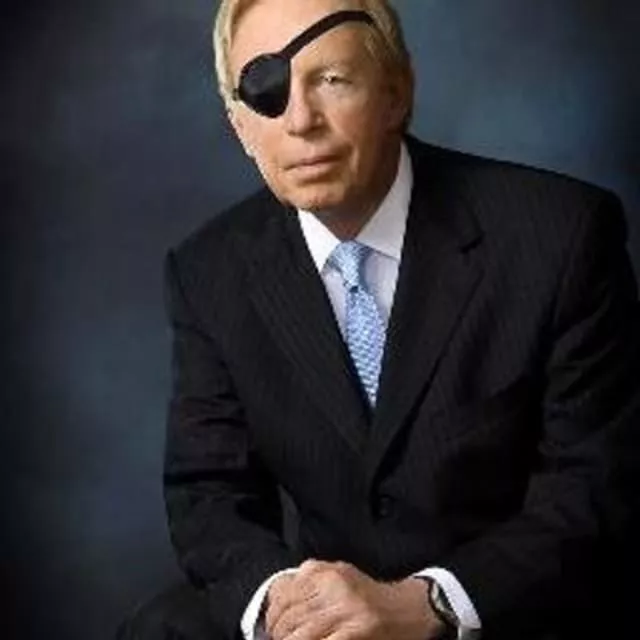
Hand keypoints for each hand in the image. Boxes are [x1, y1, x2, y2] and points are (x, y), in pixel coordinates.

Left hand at [264, 559, 444, 639]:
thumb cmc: (370, 596)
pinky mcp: (358, 629)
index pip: (281, 595)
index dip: (272, 617)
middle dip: (279, 636)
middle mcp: (333, 585)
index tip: (273, 629)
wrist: (408, 608)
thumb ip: (310, 580)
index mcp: (324, 572)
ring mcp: (346, 608)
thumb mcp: (339, 575)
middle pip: (288, 617)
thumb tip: (278, 596)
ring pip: (300, 634)